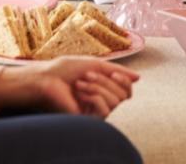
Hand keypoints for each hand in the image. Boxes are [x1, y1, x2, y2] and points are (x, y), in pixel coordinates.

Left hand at [0, 57, 138, 117]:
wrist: (47, 79)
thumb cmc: (67, 70)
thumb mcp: (96, 65)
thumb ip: (118, 71)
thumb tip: (139, 78)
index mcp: (104, 88)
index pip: (127, 90)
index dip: (125, 81)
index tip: (114, 73)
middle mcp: (102, 100)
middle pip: (124, 95)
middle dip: (107, 81)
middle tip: (88, 75)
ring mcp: (95, 111)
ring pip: (115, 101)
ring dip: (98, 87)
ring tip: (80, 83)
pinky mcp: (88, 120)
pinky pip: (105, 109)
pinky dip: (94, 96)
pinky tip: (80, 93)